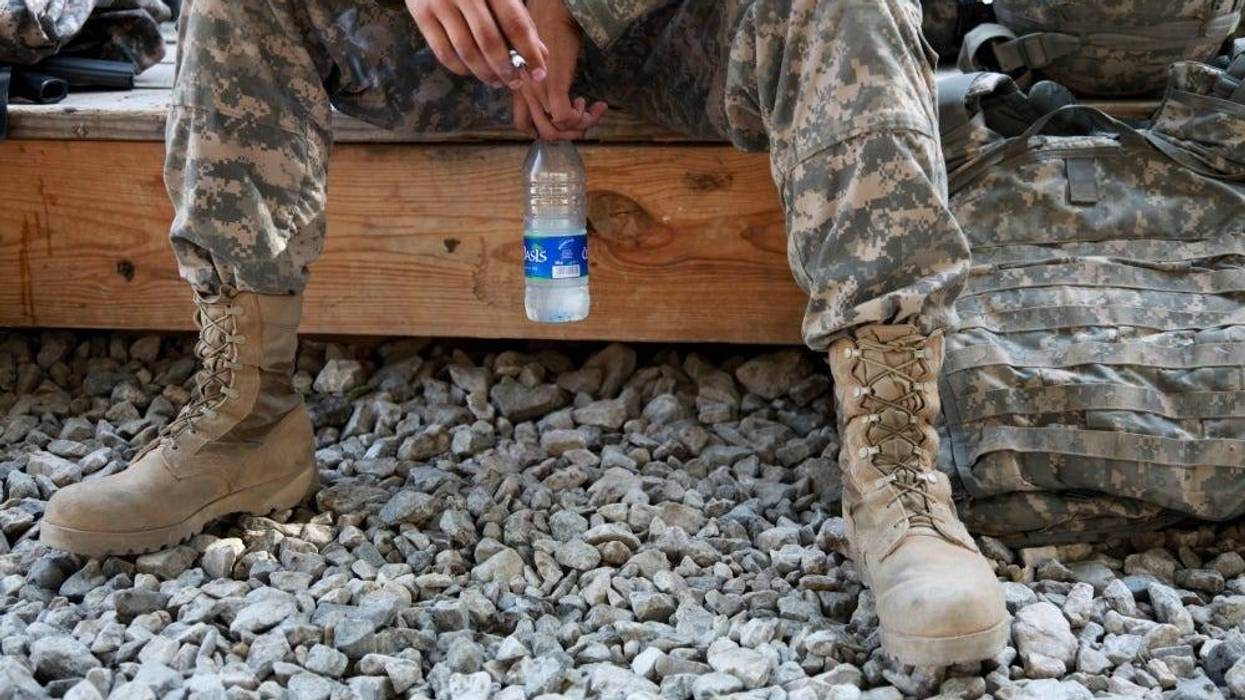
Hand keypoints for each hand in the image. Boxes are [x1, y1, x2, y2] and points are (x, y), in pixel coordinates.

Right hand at [407, 0, 547, 87]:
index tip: (538, 74)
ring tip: (497, 81)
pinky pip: (443, 53)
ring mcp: (440, 3)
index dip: (529, 52)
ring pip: (466, 51)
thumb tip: (540, 55)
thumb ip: (519, 18)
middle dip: (506, 69)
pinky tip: (472, 71)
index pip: (515, 23)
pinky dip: (461, 69)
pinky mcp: (420, 14)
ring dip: (485, 73)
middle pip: (489, 42)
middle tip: (515, 82)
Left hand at [512, 0, 606, 139]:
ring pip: (554, 130)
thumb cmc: (551, 32)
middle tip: (583, 122)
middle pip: (541, 133)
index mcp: (521, 89)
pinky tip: (593, 105)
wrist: (555, 13)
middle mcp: (525, 93)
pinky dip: (582, 118)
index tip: (565, 120)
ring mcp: (537, 91)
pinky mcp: (552, 86)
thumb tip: (562, 100)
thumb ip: (543, 83)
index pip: (524, 125)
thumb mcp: (541, 65)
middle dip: (567, 135)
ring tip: (590, 110)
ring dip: (578, 127)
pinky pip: (564, 117)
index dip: (547, 129)